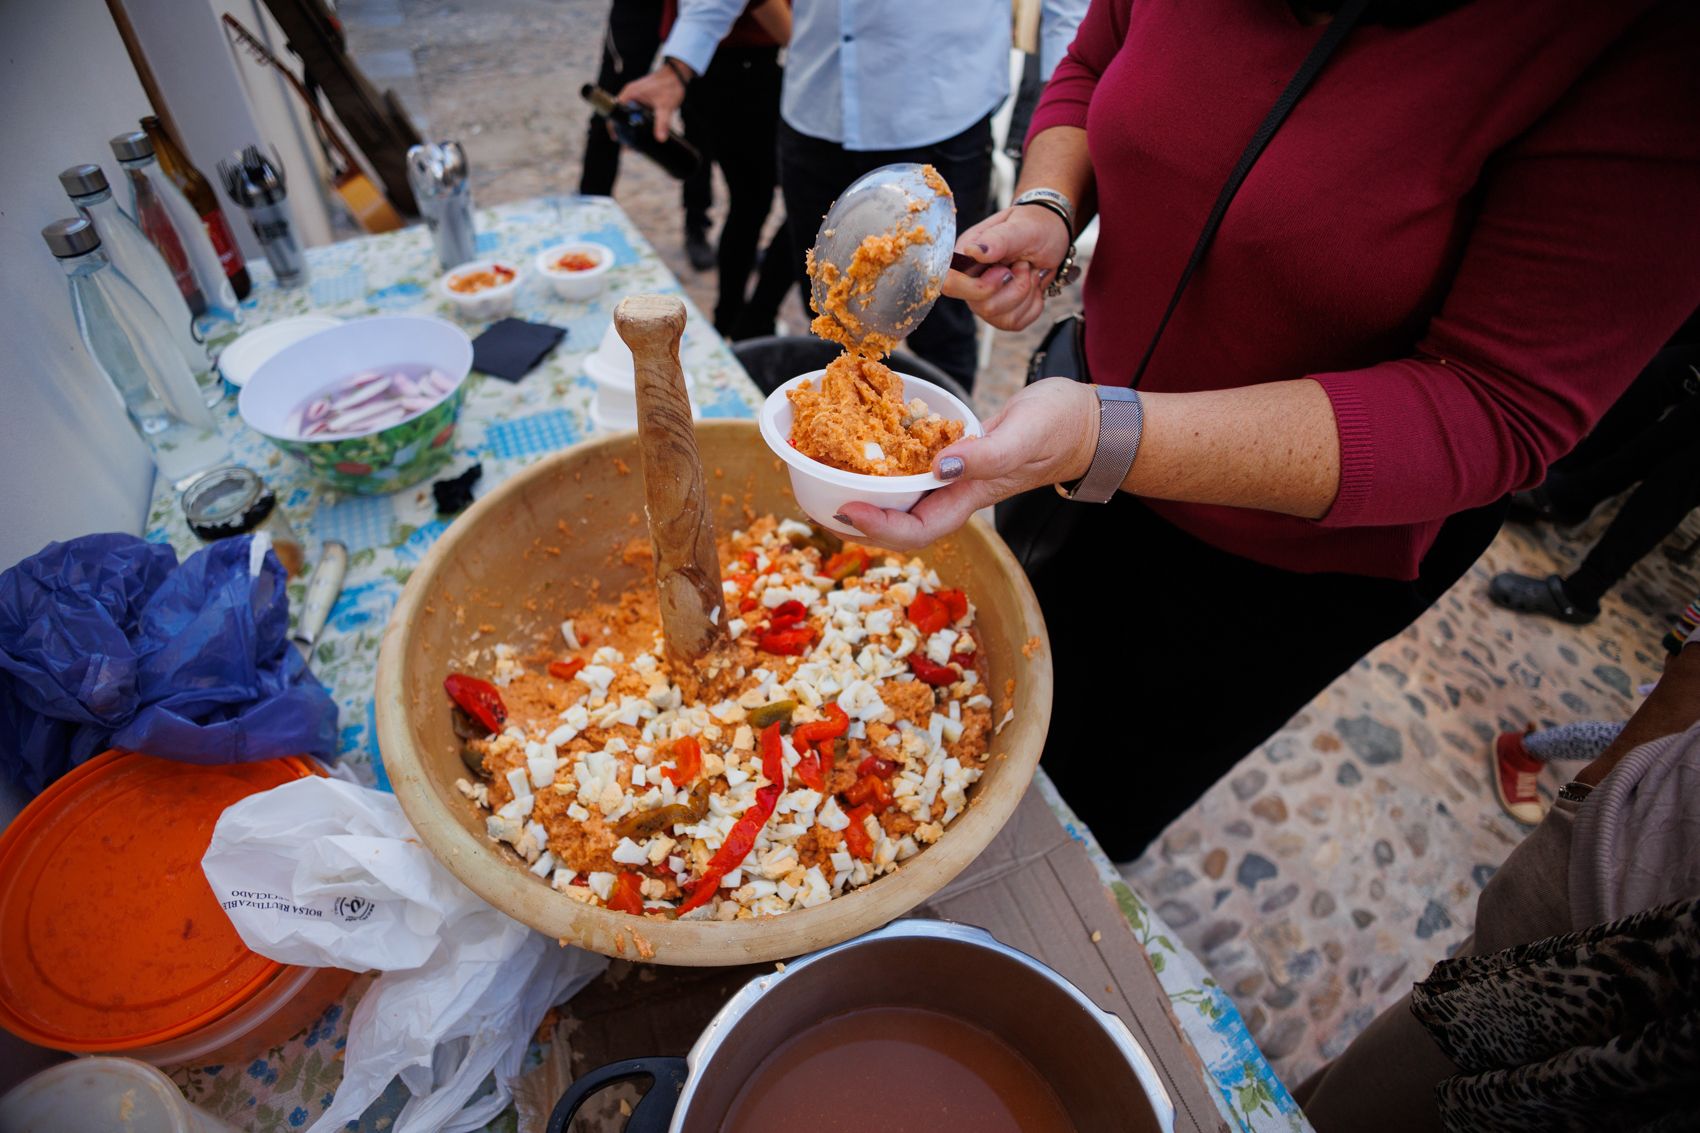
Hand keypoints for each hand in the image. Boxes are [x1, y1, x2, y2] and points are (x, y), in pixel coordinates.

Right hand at [614, 60, 691, 141]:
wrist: (677, 74)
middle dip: (623, 130)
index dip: (614, 127)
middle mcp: (629, 95)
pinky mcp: (641, 98)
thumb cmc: (670, 85)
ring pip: (627, 115)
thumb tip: (660, 139)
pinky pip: (634, 112)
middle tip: (629, 145)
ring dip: (630, 127)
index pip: (614, 112)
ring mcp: (634, 96)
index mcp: (629, 94)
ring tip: (635, 142)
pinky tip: (642, 132)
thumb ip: (662, 123)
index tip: (619, 139)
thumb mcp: (665, 107)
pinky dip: (636, 121)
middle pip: (619, 115)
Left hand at [838, 378, 1098, 549]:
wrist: (1080, 419)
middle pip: (895, 524)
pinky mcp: (949, 455)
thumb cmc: (1058, 429)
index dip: (878, 528)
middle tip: (815, 502)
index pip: (915, 531)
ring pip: (898, 497)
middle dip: (856, 520)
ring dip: (863, 493)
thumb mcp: (1023, 438)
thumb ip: (985, 455)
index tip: (847, 509)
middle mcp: (953, 495)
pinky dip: (882, 462)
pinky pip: (908, 466)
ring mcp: (950, 477)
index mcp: (968, 500)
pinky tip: (859, 446)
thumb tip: (942, 467)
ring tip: (825, 481)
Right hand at [943, 205, 1071, 331]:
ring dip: (1027, 293)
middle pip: (983, 306)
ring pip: (1001, 318)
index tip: (1005, 270)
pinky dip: (1033, 304)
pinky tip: (1033, 284)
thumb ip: (997, 239)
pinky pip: (1015, 323)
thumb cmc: (1034, 227)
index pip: (951, 284)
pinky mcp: (1002, 314)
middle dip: (1015, 286)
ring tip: (1030, 270)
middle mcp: (970, 281)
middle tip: (1024, 264)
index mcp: (965, 256)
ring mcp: (984, 300)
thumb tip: (972, 251)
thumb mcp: (1020, 228)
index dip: (981, 285)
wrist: (1053, 237)